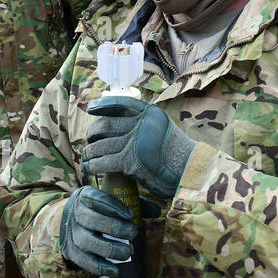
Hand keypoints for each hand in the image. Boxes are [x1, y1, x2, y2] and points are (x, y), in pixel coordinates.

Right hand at [58, 186, 136, 277]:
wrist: (72, 222)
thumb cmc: (100, 210)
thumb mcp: (113, 201)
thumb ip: (135, 203)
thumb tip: (156, 211)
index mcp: (85, 196)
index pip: (97, 199)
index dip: (114, 207)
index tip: (131, 216)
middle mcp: (75, 214)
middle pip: (91, 220)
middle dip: (114, 228)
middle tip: (133, 233)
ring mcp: (72, 233)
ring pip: (86, 242)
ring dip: (109, 249)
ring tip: (128, 253)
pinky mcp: (71, 251)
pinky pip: (83, 261)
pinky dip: (100, 267)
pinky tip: (116, 270)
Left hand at [80, 95, 196, 200]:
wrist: (190, 174)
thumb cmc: (178, 156)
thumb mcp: (163, 132)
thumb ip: (145, 126)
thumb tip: (123, 125)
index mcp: (150, 114)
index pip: (121, 104)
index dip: (103, 106)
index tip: (91, 109)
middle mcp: (142, 124)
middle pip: (107, 125)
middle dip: (93, 132)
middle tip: (89, 139)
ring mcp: (136, 142)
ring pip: (102, 145)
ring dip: (90, 152)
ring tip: (86, 156)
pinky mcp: (131, 161)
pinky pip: (103, 162)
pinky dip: (93, 165)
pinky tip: (88, 168)